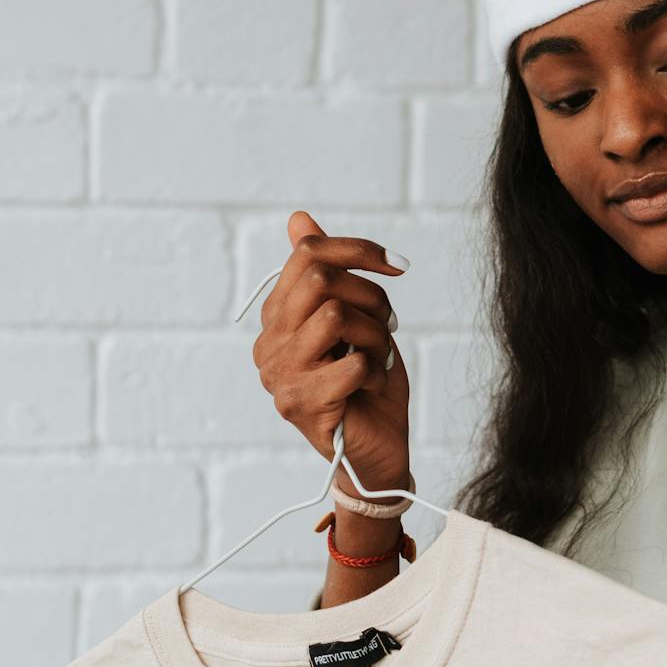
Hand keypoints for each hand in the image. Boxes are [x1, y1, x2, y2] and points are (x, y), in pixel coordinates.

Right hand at [252, 210, 412, 491]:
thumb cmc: (366, 381)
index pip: (308, 254)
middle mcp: (268, 343)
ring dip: (374, 335)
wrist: (377, 448)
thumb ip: (325, 271)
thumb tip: (298, 217)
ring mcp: (279, 376)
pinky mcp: (299, 406)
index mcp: (277, 315)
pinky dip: (375, 370)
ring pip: (334, 316)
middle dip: (372, 297)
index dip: (359, 251)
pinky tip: (371, 385)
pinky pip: (350, 363)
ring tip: (377, 355)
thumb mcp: (354, 316)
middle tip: (387, 324)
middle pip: (320, 281)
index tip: (398, 266)